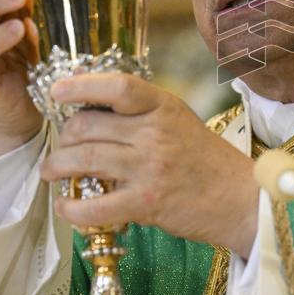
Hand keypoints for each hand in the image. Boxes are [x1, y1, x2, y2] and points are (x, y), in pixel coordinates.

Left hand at [40, 73, 258, 257]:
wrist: (241, 198)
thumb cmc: (207, 160)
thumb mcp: (181, 121)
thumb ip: (144, 113)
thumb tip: (93, 109)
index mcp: (165, 107)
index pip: (118, 86)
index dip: (82, 85)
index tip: (58, 90)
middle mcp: (155, 133)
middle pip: (87, 125)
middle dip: (64, 137)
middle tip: (61, 146)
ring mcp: (149, 168)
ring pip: (82, 160)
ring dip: (57, 167)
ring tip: (52, 172)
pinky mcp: (145, 202)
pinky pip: (93, 206)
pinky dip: (71, 209)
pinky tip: (67, 206)